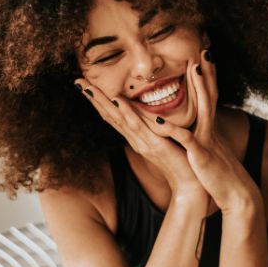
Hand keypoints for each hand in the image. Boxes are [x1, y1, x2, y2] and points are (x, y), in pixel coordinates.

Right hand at [74, 74, 207, 200]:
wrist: (190, 184)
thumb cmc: (180, 161)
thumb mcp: (164, 140)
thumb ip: (154, 127)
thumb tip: (149, 112)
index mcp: (136, 137)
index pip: (113, 116)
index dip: (99, 101)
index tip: (86, 85)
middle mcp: (135, 139)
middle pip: (110, 116)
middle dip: (94, 98)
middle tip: (77, 81)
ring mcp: (143, 142)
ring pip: (119, 119)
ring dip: (103, 102)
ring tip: (89, 87)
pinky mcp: (155, 145)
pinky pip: (139, 127)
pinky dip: (127, 113)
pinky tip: (118, 101)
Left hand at [152, 49, 261, 215]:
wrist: (236, 195)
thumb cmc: (219, 175)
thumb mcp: (210, 151)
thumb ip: (203, 137)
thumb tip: (197, 128)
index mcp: (209, 128)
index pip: (209, 96)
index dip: (207, 76)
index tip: (204, 56)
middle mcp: (210, 129)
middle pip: (210, 94)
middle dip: (207, 72)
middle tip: (205, 49)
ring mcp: (206, 140)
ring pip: (203, 109)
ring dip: (199, 88)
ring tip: (193, 69)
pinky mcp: (200, 155)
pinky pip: (185, 139)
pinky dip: (172, 129)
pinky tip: (160, 119)